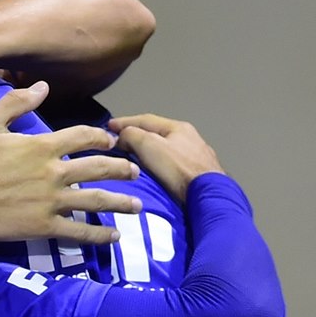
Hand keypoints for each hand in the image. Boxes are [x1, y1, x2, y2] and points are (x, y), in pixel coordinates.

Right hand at [0, 82, 142, 244]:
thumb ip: (17, 102)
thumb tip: (42, 87)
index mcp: (42, 145)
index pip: (83, 136)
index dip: (101, 137)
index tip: (111, 141)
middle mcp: (54, 172)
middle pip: (99, 169)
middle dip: (122, 169)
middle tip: (135, 172)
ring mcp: (51, 200)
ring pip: (96, 201)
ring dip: (121, 203)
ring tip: (137, 206)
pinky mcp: (43, 225)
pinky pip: (78, 231)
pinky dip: (99, 235)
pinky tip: (114, 237)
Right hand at [109, 113, 223, 203]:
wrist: (207, 196)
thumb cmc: (181, 170)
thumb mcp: (149, 146)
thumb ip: (132, 135)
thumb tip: (122, 135)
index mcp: (178, 128)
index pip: (145, 119)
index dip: (124, 122)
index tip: (108, 127)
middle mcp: (189, 139)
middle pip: (157, 134)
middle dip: (136, 137)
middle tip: (118, 143)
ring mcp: (195, 158)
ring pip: (165, 151)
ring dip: (148, 153)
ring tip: (133, 160)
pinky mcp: (197, 176)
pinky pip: (172, 167)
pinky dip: (159, 168)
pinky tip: (154, 176)